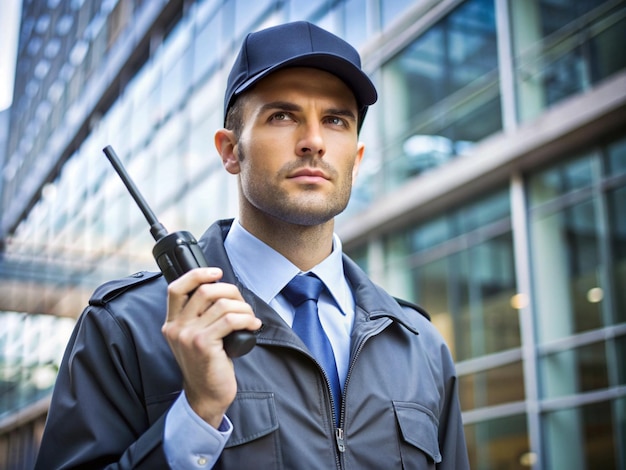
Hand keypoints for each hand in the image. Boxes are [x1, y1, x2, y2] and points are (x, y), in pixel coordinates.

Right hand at [162, 267, 260, 427]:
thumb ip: (199, 315)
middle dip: (231, 292)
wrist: (206, 395)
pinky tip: (253, 325)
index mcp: (172, 322)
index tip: (216, 273)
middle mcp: (176, 327)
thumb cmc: (207, 364)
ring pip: (222, 305)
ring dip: (243, 308)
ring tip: (250, 318)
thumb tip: (222, 290)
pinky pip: (230, 320)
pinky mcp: (203, 344)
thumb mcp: (194, 337)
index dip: (197, 274)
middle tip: (242, 304)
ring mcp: (188, 336)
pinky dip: (247, 319)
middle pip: (205, 291)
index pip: (176, 288)